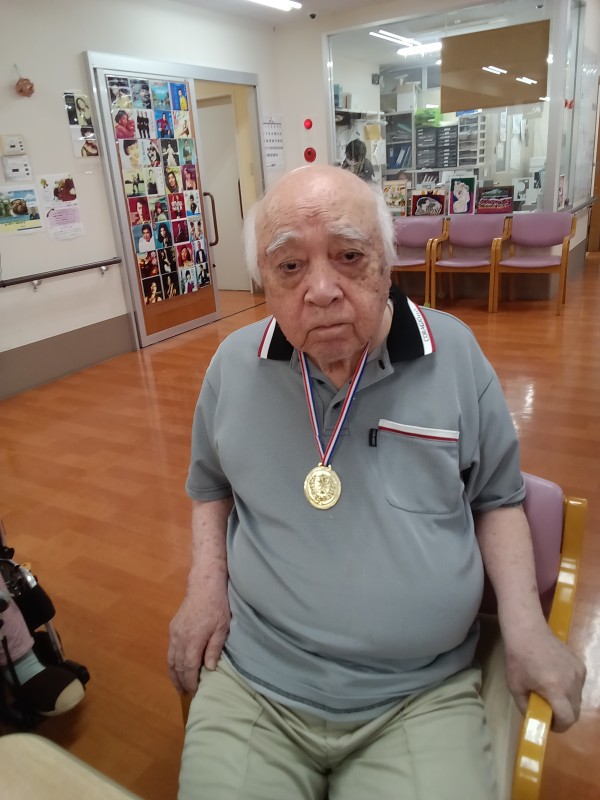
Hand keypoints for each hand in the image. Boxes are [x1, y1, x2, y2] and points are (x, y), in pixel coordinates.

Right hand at [168, 580, 230, 694]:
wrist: (204, 584)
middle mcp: (179, 638)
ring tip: (179, 687)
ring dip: (174, 675)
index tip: (195, 693)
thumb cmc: (217, 605)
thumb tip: (210, 669)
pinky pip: (170, 650)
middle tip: (187, 695)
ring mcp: (174, 633)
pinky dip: (172, 663)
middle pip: (177, 666)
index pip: (189, 668)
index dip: (191, 682)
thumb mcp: (222, 627)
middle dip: (182, 682)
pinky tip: (177, 668)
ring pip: (170, 659)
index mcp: (192, 640)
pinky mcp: (173, 627)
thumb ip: (214, 648)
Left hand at [504, 625, 585, 731]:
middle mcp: (572, 682)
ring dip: (567, 703)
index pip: (568, 718)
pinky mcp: (580, 664)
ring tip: (551, 694)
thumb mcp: (515, 686)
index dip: (559, 726)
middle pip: (575, 711)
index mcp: (556, 689)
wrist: (527, 630)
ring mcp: (578, 672)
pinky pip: (578, 685)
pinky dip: (570, 689)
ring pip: (578, 699)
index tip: (549, 724)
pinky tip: (555, 679)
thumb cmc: (517, 658)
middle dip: (564, 717)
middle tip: (549, 712)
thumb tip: (535, 720)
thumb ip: (526, 707)